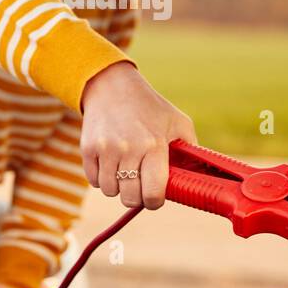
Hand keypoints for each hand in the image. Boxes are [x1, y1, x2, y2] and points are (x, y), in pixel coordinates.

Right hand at [79, 61, 197, 210]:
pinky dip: (102, 178)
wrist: (112, 86)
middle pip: (130, 198)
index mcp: (154, 145)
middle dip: (137, 196)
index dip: (155, 201)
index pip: (153, 193)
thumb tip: (199, 177)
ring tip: (126, 168)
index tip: (156, 195)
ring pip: (110, 191)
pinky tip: (111, 162)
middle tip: (140, 183)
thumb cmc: (150, 107)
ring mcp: (106, 149)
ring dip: (118, 186)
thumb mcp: (178, 122)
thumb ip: (190, 150)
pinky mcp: (88, 149)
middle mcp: (129, 148)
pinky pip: (94, 181)